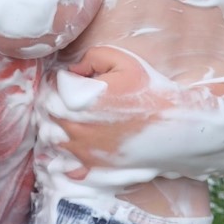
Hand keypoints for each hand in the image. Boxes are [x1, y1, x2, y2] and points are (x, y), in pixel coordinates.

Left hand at [48, 48, 154, 179]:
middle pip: (48, 113)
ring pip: (53, 137)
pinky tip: (77, 144)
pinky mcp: (94, 165)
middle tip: (70, 97)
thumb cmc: (150, 92)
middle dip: (55, 103)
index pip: (53, 88)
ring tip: (73, 119)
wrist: (175, 127)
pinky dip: (65, 156)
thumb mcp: (124, 61)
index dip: (59, 81)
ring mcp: (84, 149)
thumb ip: (92, 57)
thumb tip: (73, 69)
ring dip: (57, 127)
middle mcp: (77, 127)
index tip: (70, 80)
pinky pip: (67, 164)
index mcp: (81, 99)